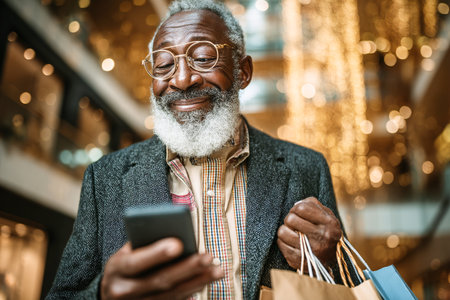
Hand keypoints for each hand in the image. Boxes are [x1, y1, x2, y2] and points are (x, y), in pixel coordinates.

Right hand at [101, 238, 223, 299]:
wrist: (111, 295)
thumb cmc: (123, 266)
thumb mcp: (124, 252)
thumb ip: (143, 244)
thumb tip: (175, 235)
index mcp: (115, 271)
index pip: (136, 262)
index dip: (157, 254)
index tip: (178, 243)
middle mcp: (124, 292)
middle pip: (159, 281)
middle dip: (187, 268)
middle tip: (208, 257)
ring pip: (171, 295)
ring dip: (197, 282)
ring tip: (217, 270)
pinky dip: (192, 291)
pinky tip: (205, 280)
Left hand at [277, 197, 341, 268]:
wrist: (331, 260)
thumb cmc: (325, 232)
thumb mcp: (327, 216)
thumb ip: (313, 205)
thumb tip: (296, 204)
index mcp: (330, 223)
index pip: (302, 208)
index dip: (296, 208)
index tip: (298, 213)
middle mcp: (323, 237)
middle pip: (290, 219)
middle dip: (290, 219)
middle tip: (294, 223)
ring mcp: (311, 251)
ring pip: (283, 232)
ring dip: (285, 230)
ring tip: (292, 232)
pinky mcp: (300, 261)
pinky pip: (281, 244)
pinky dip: (283, 241)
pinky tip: (290, 241)